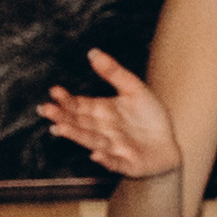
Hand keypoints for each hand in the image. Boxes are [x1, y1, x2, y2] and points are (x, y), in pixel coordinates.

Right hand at [36, 47, 181, 181]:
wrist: (170, 144)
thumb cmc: (150, 117)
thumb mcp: (135, 89)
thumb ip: (114, 73)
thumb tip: (93, 52)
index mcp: (101, 112)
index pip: (80, 105)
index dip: (67, 100)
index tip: (54, 91)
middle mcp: (103, 131)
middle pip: (80, 123)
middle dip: (63, 117)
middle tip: (46, 110)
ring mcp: (113, 148)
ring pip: (92, 141)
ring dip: (77, 135)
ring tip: (60, 128)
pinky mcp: (128, 164)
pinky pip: (116, 163)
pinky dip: (106, 160)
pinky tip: (96, 155)